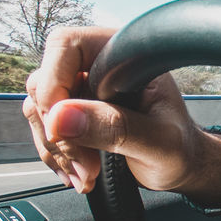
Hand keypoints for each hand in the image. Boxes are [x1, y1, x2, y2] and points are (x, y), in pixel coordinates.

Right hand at [23, 25, 210, 195]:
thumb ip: (115, 128)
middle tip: (86, 164)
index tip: (60, 126)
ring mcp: (82, 91)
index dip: (54, 84)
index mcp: (123, 56)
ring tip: (87, 174)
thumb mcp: (158, 142)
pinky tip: (80, 174)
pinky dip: (57, 156)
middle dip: (59, 131)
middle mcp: (97, 67)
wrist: (181, 166)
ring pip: (39, 110)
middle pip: (45, 84)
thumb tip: (61, 118)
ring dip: (57, 149)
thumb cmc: (181, 146)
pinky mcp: (73, 115)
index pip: (67, 46)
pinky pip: (45, 130)